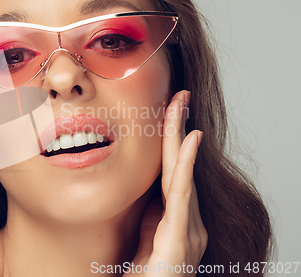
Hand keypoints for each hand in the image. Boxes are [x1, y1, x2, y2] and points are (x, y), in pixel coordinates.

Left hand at [124, 90, 206, 275]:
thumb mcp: (143, 237)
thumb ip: (148, 214)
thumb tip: (142, 189)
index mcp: (176, 220)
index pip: (174, 173)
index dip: (174, 142)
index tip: (171, 112)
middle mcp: (189, 221)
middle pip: (181, 167)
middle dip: (179, 129)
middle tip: (179, 95)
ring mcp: (189, 229)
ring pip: (182, 173)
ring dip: (181, 136)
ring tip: (179, 105)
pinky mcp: (181, 238)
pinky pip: (182, 194)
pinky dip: (187, 164)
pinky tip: (191, 139)